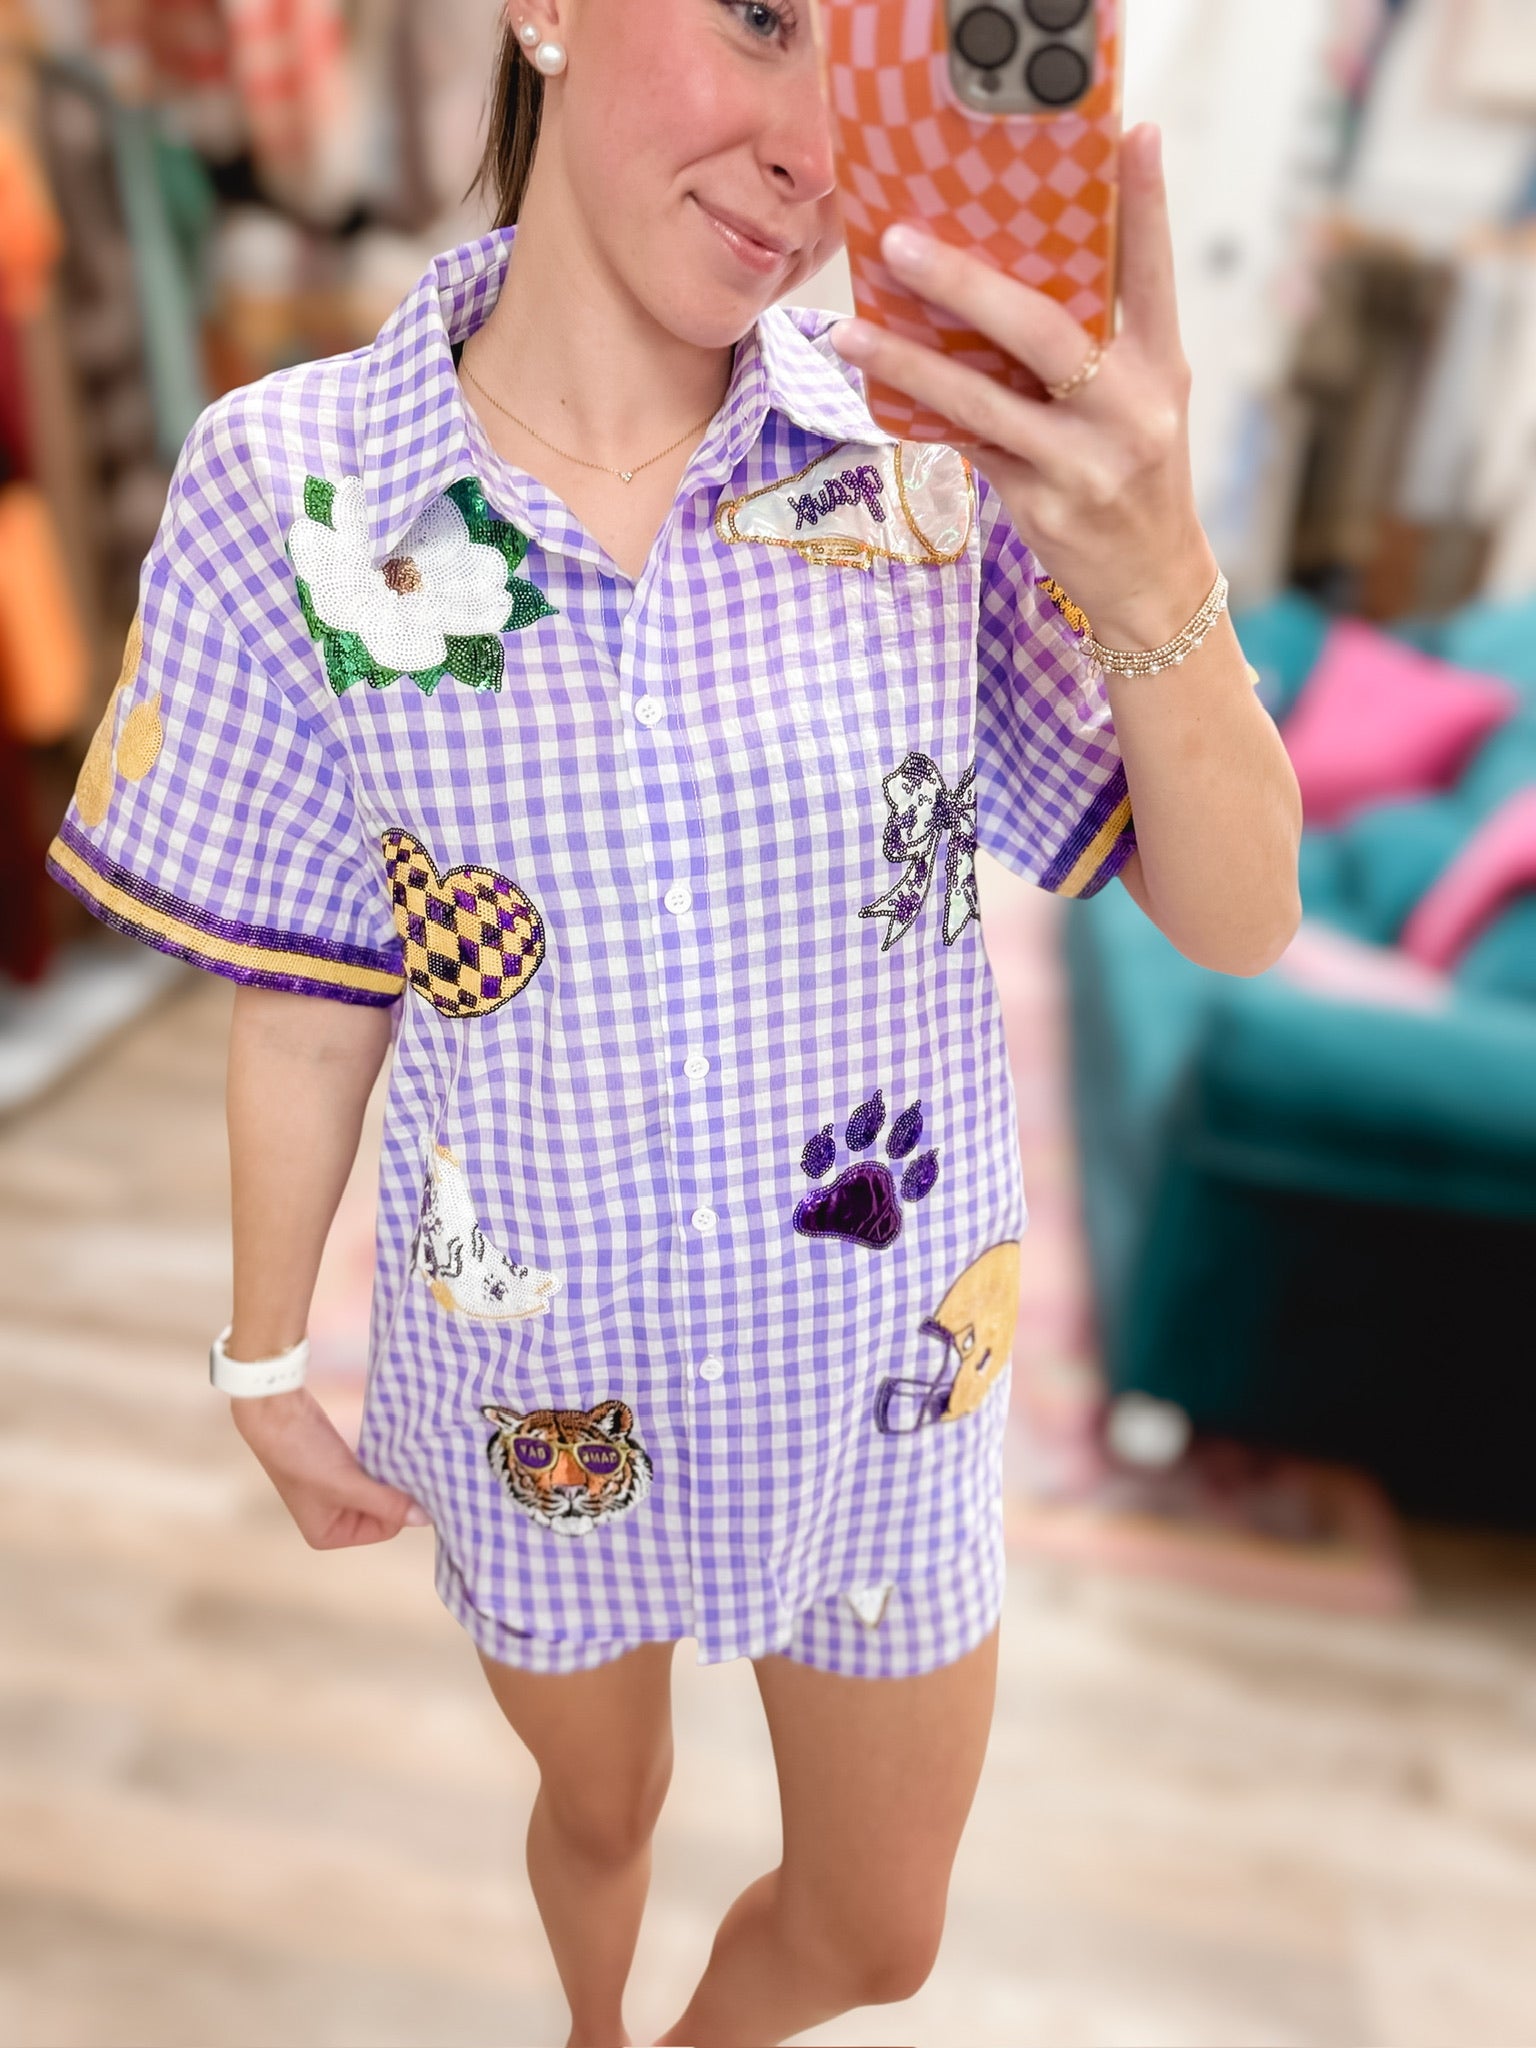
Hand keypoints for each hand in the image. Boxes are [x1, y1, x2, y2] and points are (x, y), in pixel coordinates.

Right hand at [230, 1386, 430, 1547]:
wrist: (276, 1412)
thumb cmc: (303, 1455)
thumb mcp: (347, 1484)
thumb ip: (387, 1504)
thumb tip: (425, 1520)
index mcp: (327, 1535)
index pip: (385, 1529)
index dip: (397, 1506)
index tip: (409, 1481)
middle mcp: (332, 1519)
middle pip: (384, 1510)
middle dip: (394, 1490)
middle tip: (408, 1466)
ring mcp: (337, 1492)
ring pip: (381, 1489)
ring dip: (391, 1474)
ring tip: (399, 1456)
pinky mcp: (342, 1467)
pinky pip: (373, 1472)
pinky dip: (383, 1463)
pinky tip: (390, 1449)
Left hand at [829, 123, 1214, 649]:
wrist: (1153, 582)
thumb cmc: (1135, 474)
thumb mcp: (1142, 401)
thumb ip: (1097, 344)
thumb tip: (1007, 275)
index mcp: (1162, 366)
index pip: (1154, 272)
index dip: (1146, 203)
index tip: (1132, 133)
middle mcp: (1130, 409)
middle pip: (1045, 330)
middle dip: (966, 283)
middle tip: (901, 242)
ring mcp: (1084, 462)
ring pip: (985, 400)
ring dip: (910, 362)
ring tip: (853, 330)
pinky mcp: (1043, 504)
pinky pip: (969, 446)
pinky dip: (924, 415)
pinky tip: (878, 389)